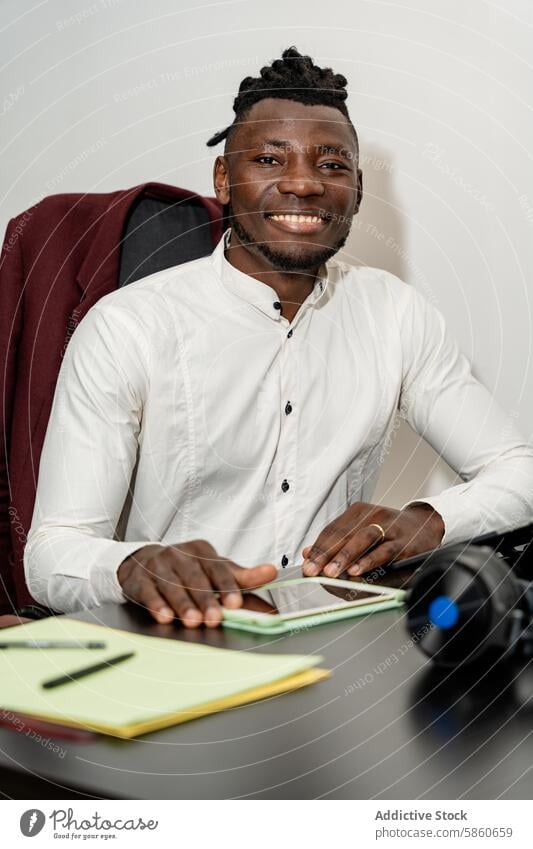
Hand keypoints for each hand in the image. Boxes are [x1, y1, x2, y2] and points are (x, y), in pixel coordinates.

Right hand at [117, 540, 277, 626]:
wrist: (143, 562)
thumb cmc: (187, 570)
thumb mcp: (215, 569)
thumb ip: (242, 576)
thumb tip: (271, 572)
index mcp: (202, 551)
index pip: (218, 569)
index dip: (227, 587)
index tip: (235, 603)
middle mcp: (180, 554)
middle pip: (195, 579)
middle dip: (206, 600)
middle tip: (214, 618)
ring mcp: (158, 565)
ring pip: (173, 586)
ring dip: (183, 605)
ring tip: (192, 621)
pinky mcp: (140, 578)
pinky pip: (149, 592)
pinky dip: (157, 604)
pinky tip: (164, 616)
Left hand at [301, 502, 443, 578]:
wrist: (425, 525)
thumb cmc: (390, 531)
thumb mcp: (362, 530)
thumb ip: (336, 541)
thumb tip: (307, 553)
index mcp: (359, 512)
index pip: (333, 529)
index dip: (318, 547)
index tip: (307, 563)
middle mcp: (373, 515)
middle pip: (344, 534)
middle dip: (326, 554)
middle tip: (312, 570)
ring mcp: (389, 527)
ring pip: (363, 539)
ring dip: (345, 556)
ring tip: (331, 572)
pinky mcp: (404, 541)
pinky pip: (385, 551)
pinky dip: (370, 561)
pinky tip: (357, 570)